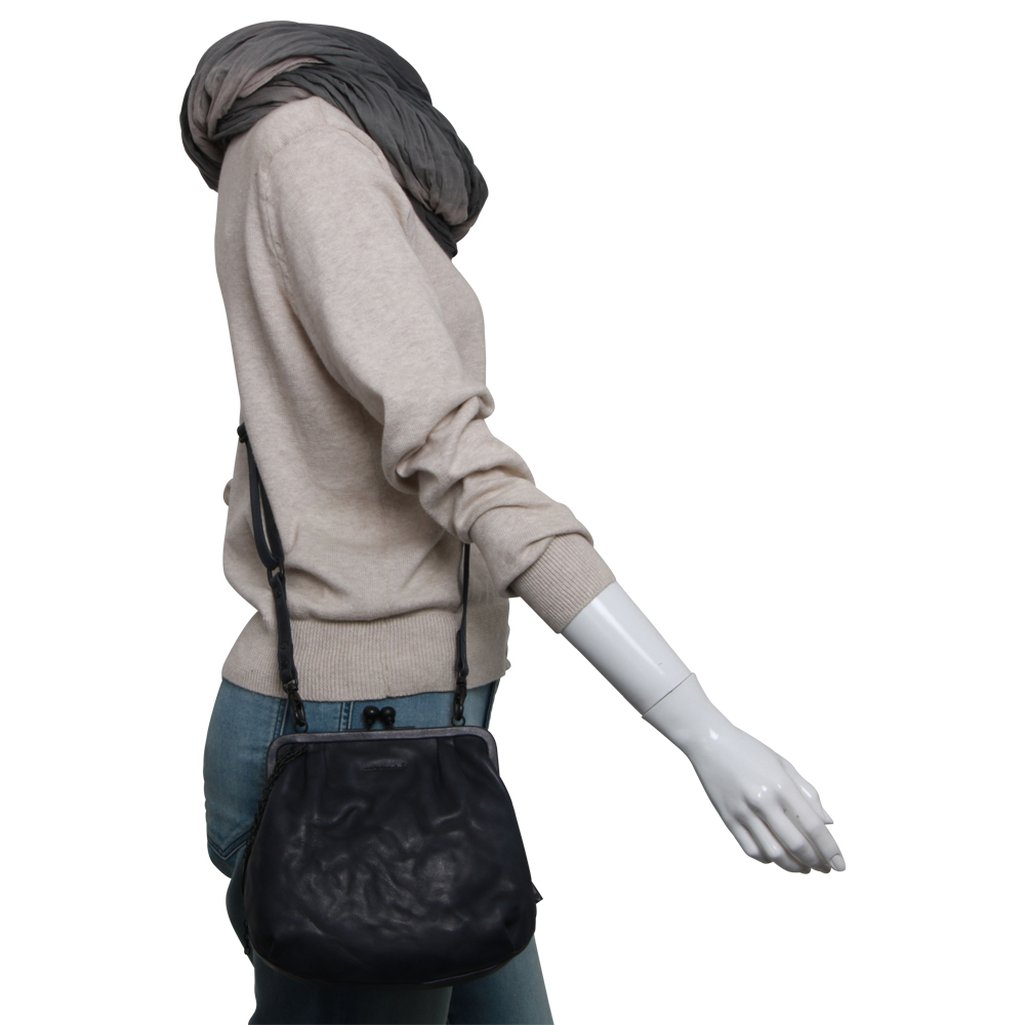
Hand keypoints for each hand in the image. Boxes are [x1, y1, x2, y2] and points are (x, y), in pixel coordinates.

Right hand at [642, 675, 844, 873]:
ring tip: (804, 868)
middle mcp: (762, 801)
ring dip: (793, 866)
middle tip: (825, 869)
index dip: (829, 849)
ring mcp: (743, 812)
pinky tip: (777, 857)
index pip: (813, 826)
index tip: (840, 865)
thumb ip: (807, 793)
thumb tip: (828, 822)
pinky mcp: (727, 818)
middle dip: (815, 862)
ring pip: (773, 853)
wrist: (709, 741)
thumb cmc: (749, 750)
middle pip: (795, 844)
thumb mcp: (782, 764)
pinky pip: (750, 849)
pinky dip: (767, 859)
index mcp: (780, 785)